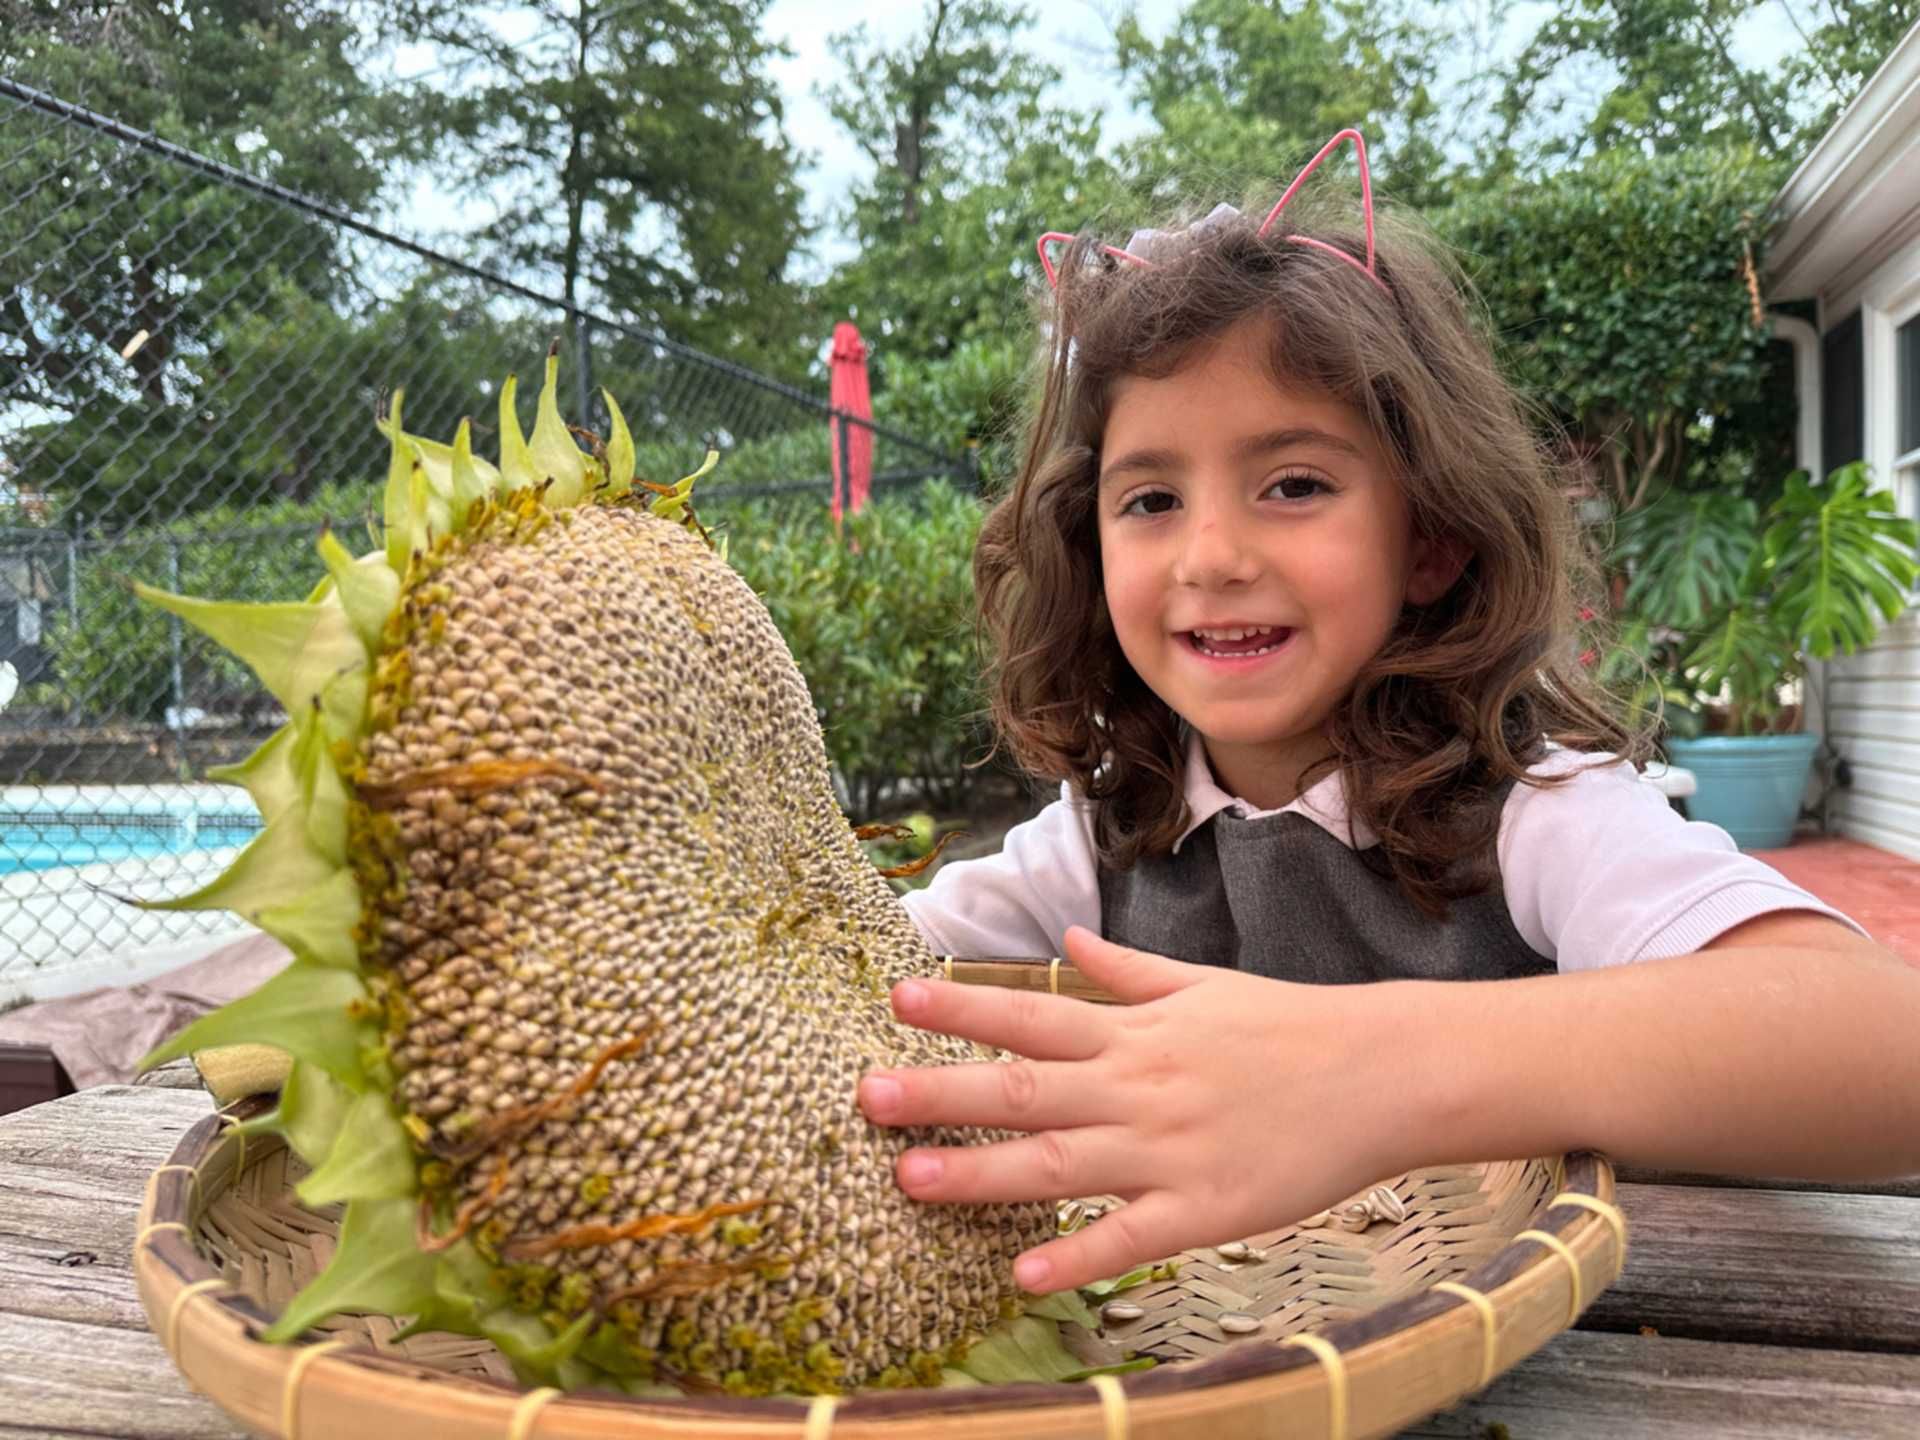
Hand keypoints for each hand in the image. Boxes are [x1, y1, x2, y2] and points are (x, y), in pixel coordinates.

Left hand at [856, 926, 1419, 1293]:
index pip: (1032, 1015)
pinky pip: (1130, 1238)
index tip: (896, 999)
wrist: (1380, 1074)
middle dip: (942, 1092)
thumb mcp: (1203, 984)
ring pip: (1059, 1164)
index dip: (961, 1008)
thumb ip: (1128, 969)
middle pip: (1025, 1089)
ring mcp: (1168, 1151)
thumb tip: (1069, 941)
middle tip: (867, 1096)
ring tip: (909, 1178)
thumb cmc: (1289, 1027)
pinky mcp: (1205, 1210)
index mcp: (1135, 1031)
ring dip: (982, 1173)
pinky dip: (1077, 1255)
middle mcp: (1138, 1087)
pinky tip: (1022, 1273)